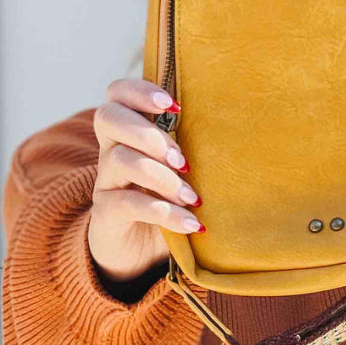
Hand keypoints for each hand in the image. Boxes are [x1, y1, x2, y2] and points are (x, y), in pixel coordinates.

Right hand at [88, 78, 203, 283]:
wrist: (139, 253)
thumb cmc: (169, 201)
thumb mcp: (181, 171)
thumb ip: (194, 148)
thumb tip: (239, 128)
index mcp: (129, 132)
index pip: (118, 93)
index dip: (139, 91)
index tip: (174, 105)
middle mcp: (111, 150)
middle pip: (108, 117)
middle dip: (149, 133)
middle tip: (182, 160)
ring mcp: (106, 182)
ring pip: (120, 160)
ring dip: (162, 177)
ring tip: (192, 197)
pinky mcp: (106, 214)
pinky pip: (128, 204)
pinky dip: (165, 213)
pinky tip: (192, 224)